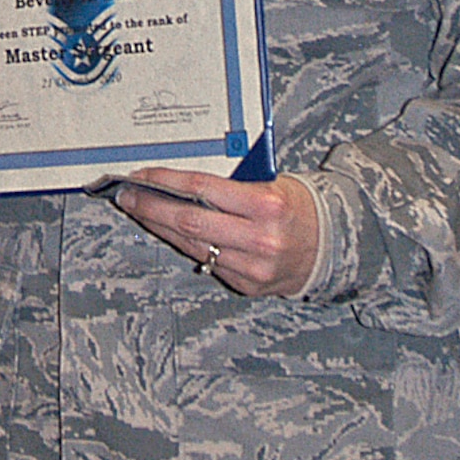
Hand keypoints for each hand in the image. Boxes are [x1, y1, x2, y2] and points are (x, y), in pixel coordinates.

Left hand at [111, 168, 317, 296]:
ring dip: (160, 227)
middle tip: (127, 195)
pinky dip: (184, 243)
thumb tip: (180, 181)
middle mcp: (259, 239)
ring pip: (192, 244)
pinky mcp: (247, 284)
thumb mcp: (272, 184)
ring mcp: (252, 266)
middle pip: (189, 221)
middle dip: (151, 207)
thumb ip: (232, 185)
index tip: (142, 175)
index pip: (202, 188)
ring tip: (140, 210)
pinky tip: (167, 231)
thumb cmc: (296, 207)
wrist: (331, 246)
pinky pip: (206, 260)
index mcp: (267, 204)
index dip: (165, 181)